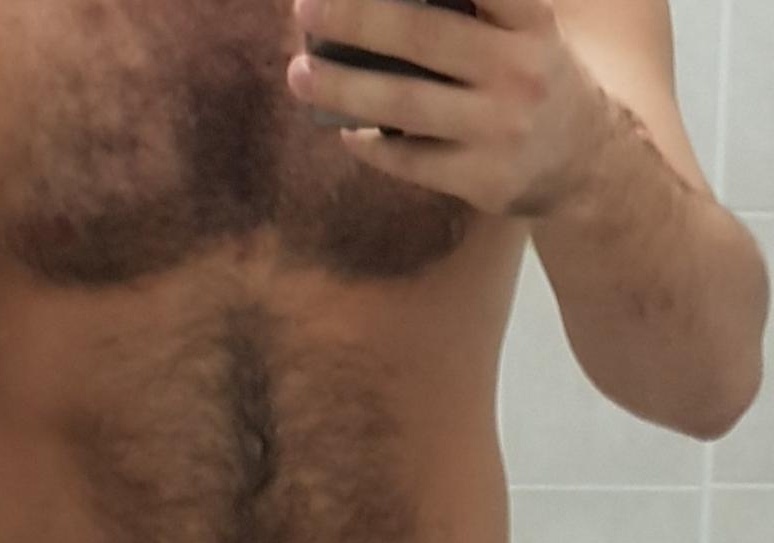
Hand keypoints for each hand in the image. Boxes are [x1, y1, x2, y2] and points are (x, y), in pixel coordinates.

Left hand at [286, 0, 613, 216]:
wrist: (588, 166)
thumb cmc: (535, 82)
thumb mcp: (525, 33)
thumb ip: (474, 14)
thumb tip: (374, 7)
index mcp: (530, 22)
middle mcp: (520, 71)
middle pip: (422, 37)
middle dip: (355, 19)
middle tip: (305, 9)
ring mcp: (500, 130)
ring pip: (404, 104)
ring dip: (342, 88)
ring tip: (300, 75)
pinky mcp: (483, 180)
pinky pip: (409, 161)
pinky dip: (370, 145)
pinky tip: (346, 131)